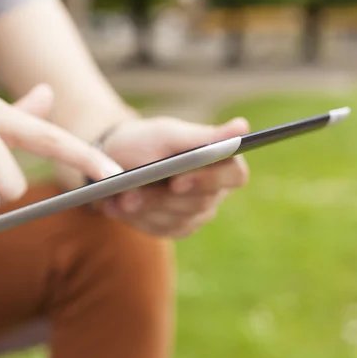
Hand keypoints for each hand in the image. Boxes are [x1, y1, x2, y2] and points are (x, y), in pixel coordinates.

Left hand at [98, 117, 249, 237]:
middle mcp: (214, 192)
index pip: (235, 176)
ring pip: (175, 219)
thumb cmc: (148, 140)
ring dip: (144, 208)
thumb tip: (242, 127)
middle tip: (130, 194)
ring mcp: (195, 214)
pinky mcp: (174, 228)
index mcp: (223, 163)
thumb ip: (204, 136)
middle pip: (199, 203)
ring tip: (117, 198)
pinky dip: (134, 218)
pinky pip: (157, 229)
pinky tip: (114, 206)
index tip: (177, 180)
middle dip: (162, 198)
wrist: (116, 159)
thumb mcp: (170, 134)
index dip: (208, 180)